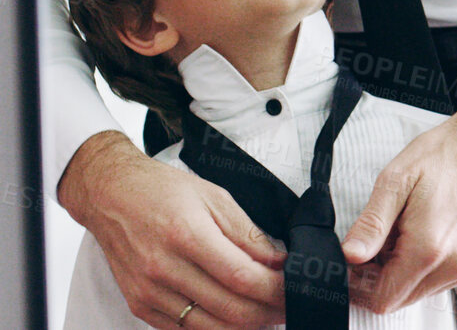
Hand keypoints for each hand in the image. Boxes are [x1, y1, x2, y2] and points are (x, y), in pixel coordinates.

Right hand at [59, 131, 285, 328]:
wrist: (110, 196)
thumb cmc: (162, 191)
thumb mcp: (215, 198)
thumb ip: (248, 234)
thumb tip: (278, 262)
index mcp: (187, 236)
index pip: (242, 278)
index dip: (275, 290)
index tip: (295, 289)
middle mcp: (164, 269)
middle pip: (229, 309)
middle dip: (268, 313)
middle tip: (288, 307)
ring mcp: (148, 291)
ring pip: (208, 327)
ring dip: (245, 327)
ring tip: (268, 316)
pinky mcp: (139, 304)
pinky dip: (214, 329)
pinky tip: (233, 319)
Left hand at [341, 86, 456, 313]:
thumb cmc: (447, 156)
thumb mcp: (396, 181)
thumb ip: (371, 224)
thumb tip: (351, 254)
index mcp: (428, 247)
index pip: (383, 298)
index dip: (363, 283)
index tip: (361, 259)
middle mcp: (455, 264)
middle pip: (402, 298)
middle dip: (385, 275)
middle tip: (387, 238)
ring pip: (423, 291)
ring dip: (409, 271)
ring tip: (413, 231)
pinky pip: (445, 280)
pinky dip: (433, 265)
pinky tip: (435, 233)